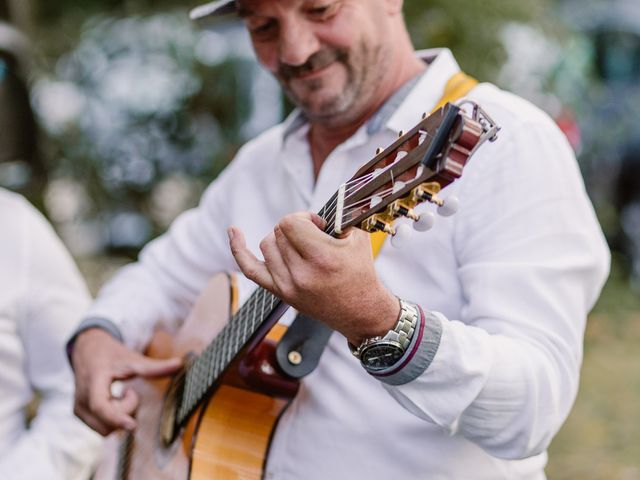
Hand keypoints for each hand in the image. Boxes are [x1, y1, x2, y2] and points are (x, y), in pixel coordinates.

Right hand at [71, 328, 181, 435]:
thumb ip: (155, 366)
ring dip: (120, 415)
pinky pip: (102, 427)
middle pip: (107, 422)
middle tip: (130, 391)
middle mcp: (82, 398)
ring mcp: (79, 408)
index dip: (116, 417)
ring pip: (105, 428)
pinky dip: (114, 417)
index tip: (133, 425)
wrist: (88, 350)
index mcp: (94, 381)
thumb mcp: (133, 358)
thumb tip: (180, 364)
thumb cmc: (113, 354)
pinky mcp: (81, 414)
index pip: (100, 406)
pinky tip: (115, 400)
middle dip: (125, 411)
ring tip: (121, 394)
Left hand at [228, 212, 398, 343]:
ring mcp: (287, 286)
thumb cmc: (361, 272)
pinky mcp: (280, 293)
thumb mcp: (358, 238)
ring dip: (282, 238)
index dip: (304, 217)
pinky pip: (250, 268)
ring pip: (267, 244)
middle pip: (279, 231)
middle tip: (315, 236)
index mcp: (322, 258)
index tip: (319, 225)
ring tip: (301, 245)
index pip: (291, 222)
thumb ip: (340, 215)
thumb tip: (326, 199)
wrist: (360, 312)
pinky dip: (238, 249)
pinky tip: (233, 231)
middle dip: (296, 227)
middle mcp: (301, 274)